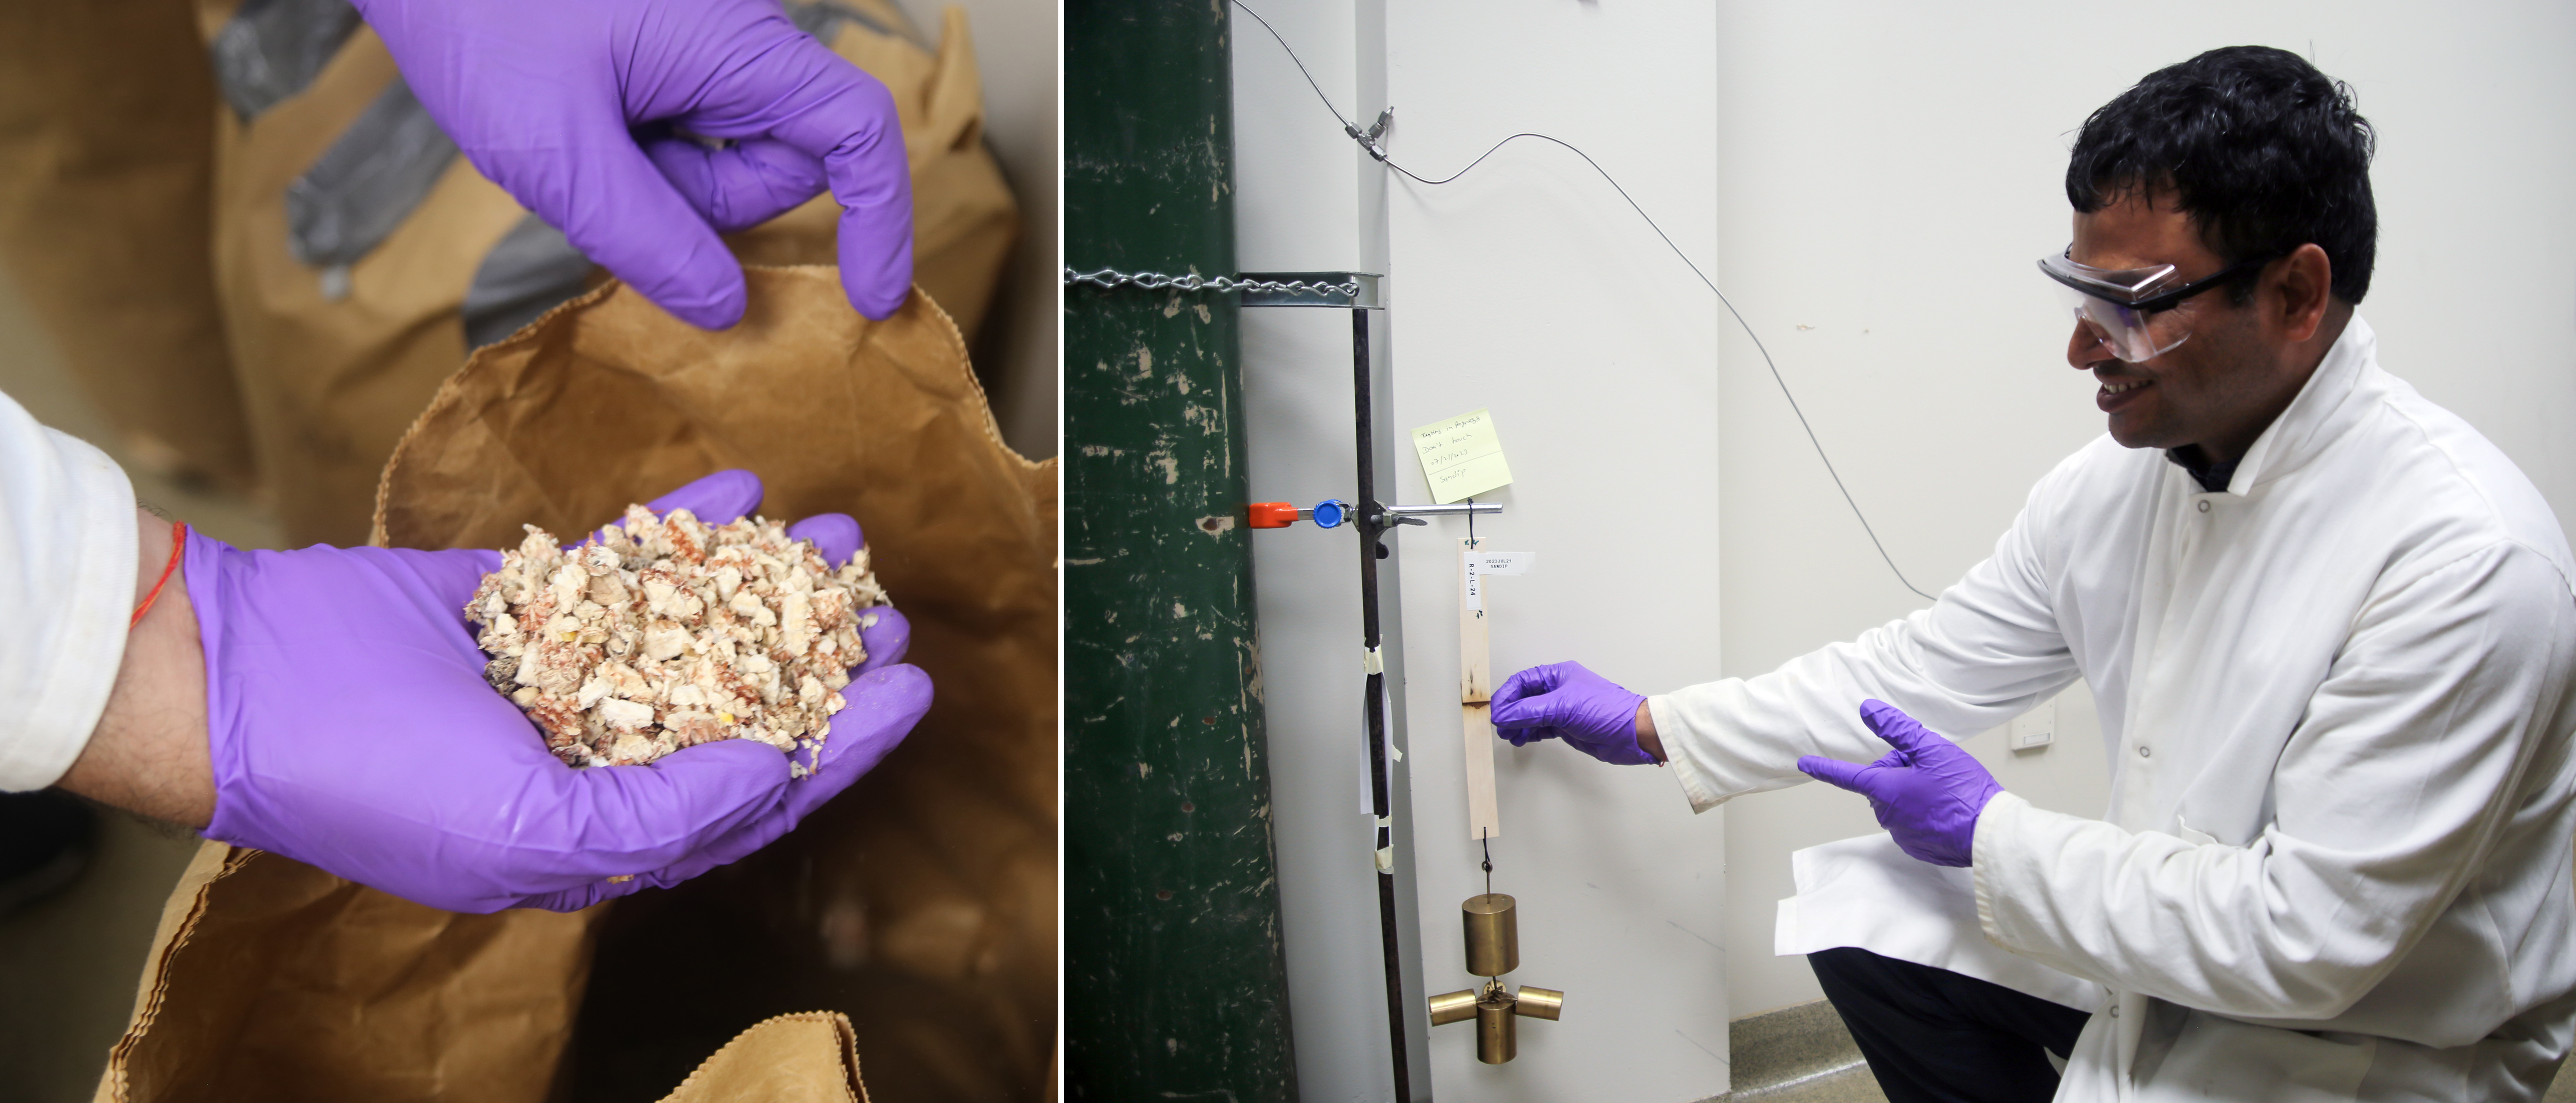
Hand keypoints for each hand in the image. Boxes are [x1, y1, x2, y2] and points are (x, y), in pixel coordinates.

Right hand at [190, 470, 930, 912]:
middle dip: (825, 656)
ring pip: (698, 621)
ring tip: (841, 530)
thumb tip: (772, 772)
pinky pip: (628, 560)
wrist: (240, 683)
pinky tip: (744, 490)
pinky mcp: (529, 598)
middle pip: (743, 703)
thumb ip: (667, 815)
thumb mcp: (535, 835)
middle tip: (891, 608)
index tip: (913, 690)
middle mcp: (594, 753)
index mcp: (602, 832)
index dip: (842, 746)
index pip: (756, 792)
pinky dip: (685, 525)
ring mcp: (563, 670)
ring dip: (773, 577)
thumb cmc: (378, 785)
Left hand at [354, 0, 912, 326]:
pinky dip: (642, 159)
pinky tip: (578, 127)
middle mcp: (739, 39)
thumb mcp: (555, 147)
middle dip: (710, 204)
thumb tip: (726, 309)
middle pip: (784, 162)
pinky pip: (688, 134)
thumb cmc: (477, 12)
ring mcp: (703, 44)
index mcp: (739, 45)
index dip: (881, 219)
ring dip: (664, 183)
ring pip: (729, 157)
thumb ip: (647, 236)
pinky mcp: (668, 52)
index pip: (860, 131)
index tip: (868, 300)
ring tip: (578, 141)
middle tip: (610, 181)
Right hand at [1489, 661, 1657, 765]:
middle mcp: (1559, 690)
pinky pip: (1540, 727)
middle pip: (1524, 698)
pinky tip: (1521, 738)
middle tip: (1500, 725)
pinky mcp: (1567, 726)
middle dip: (1510, 711)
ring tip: (1509, 735)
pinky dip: (1528, 733)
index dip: (1506, 695)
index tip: (1495, 711)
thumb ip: (1529, 711)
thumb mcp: (1562, 706)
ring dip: (1517, 724)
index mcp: (1558, 675)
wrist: (1633, 733)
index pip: (1522, 681)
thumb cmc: (1607, 710)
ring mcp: (1563, 709)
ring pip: (1531, 714)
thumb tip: (1503, 715)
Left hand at [1797, 700, 2001, 867]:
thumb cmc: (1964, 791)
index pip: (1846, 775)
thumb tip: (1868, 710)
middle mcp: (1886, 815)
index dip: (1824, 767)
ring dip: (1911, 792)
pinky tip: (1946, 809)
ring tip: (1944, 790)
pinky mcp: (1916, 847)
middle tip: (1931, 770)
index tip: (1805, 763)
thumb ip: (1897, 729)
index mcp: (1885, 790)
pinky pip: (1911, 822)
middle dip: (1899, 772)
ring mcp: (1901, 834)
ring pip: (1897, 802)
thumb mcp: (1932, 749)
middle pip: (1881, 783)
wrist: (1990, 834)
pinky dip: (1923, 813)